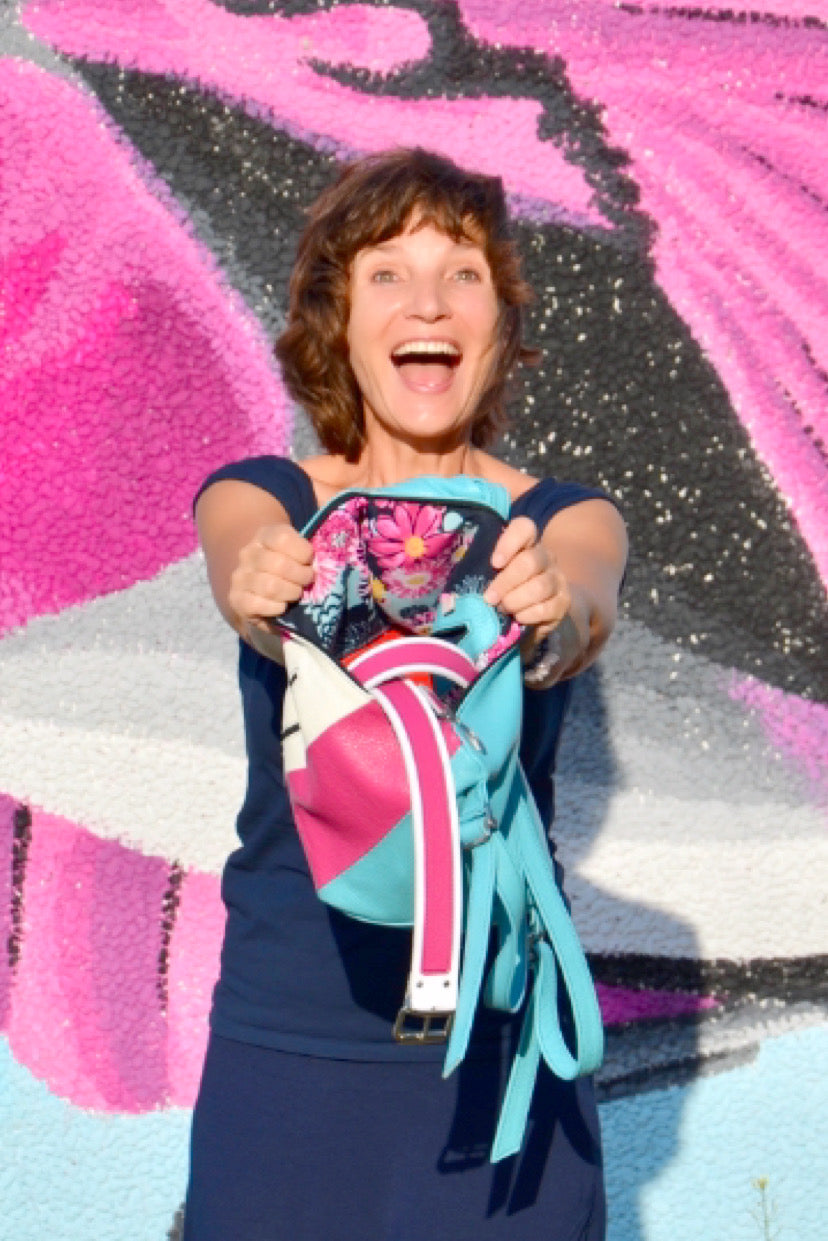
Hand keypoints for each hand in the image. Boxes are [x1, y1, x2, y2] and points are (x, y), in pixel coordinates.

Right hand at [228, 523, 314, 628]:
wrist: (262, 590)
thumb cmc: (289, 569)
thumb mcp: (297, 553)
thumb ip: (308, 553)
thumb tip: (326, 561)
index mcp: (265, 536)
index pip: (283, 538)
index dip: (303, 552)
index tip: (309, 561)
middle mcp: (248, 553)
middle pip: (279, 564)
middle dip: (301, 576)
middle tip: (307, 581)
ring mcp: (240, 577)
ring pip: (271, 586)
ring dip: (291, 593)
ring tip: (296, 594)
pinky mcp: (238, 599)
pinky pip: (259, 605)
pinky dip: (277, 608)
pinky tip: (282, 606)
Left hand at [483, 517, 570, 640]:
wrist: (534, 614)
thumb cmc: (503, 591)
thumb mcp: (491, 576)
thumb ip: (480, 570)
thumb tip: (452, 583)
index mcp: (526, 544)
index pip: (524, 528)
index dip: (509, 542)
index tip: (494, 563)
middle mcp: (545, 557)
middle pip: (530, 562)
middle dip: (506, 582)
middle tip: (489, 598)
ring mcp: (557, 579)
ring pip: (540, 586)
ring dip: (516, 600)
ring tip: (502, 609)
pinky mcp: (563, 602)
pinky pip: (547, 607)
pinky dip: (528, 615)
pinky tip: (518, 618)